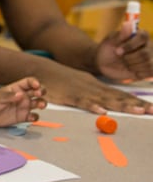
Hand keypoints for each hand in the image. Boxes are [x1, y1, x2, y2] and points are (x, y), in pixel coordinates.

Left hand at [0, 77, 45, 126]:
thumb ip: (9, 96)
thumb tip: (21, 94)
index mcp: (17, 88)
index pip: (29, 82)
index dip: (34, 82)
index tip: (37, 85)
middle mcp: (23, 96)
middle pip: (37, 91)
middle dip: (41, 91)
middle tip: (39, 93)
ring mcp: (24, 106)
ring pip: (38, 103)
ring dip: (42, 103)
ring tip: (40, 105)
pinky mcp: (23, 116)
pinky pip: (33, 116)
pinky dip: (35, 117)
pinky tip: (32, 117)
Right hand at [37, 62, 152, 114]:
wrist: (40, 69)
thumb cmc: (59, 81)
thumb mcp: (79, 85)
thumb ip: (92, 95)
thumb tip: (106, 106)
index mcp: (96, 86)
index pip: (120, 94)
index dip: (136, 101)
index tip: (151, 108)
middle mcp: (93, 88)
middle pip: (118, 97)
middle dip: (136, 104)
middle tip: (152, 110)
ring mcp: (81, 91)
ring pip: (105, 99)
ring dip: (122, 105)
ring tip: (138, 111)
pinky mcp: (68, 95)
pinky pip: (82, 101)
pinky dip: (92, 106)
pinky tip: (102, 111)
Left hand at [95, 21, 152, 81]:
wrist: (104, 63)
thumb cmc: (107, 49)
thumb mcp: (110, 42)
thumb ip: (120, 35)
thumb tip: (128, 24)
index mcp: (139, 35)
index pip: (143, 37)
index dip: (131, 45)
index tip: (117, 50)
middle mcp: (147, 45)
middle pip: (145, 53)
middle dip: (129, 58)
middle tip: (120, 58)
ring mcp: (150, 57)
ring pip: (148, 63)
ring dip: (133, 66)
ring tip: (125, 64)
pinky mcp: (149, 68)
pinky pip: (151, 71)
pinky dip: (139, 73)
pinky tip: (131, 70)